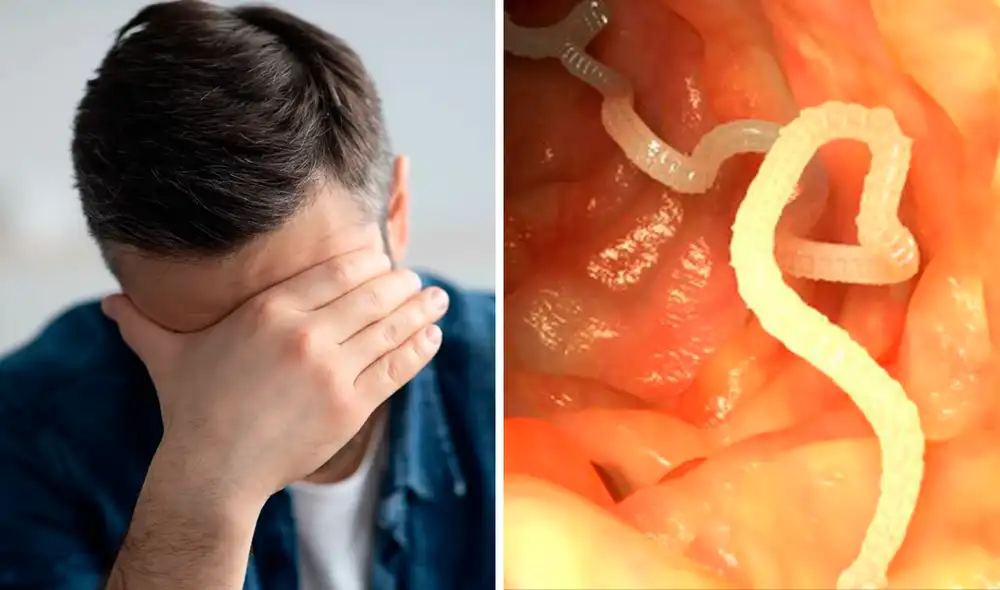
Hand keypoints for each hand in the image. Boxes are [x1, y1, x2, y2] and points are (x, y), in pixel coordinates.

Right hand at [102, 251, 448, 509]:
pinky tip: (431, 336)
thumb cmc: (193, 409)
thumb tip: (108, 302)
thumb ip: (145, 322)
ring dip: (420, 310)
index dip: (369, 261)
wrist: (211, 472)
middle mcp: (306, 335)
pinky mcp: (351, 407)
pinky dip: (419, 349)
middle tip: (416, 278)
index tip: (383, 259)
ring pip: (390, 328)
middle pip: (372, 294)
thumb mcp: (168, 355)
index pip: (338, 271)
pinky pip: (397, 369)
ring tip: (436, 298)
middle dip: (401, 283)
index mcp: (270, 311)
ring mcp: (332, 371)